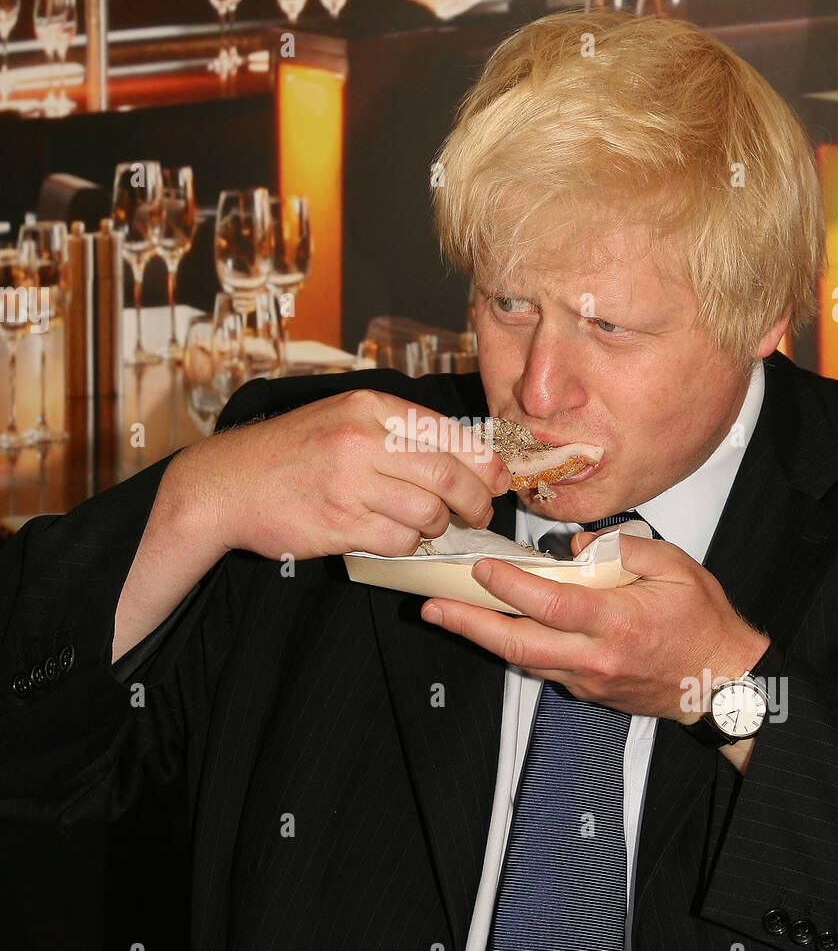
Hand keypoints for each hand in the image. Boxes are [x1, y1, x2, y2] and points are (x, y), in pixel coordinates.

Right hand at [184, 387, 511, 562]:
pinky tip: (397, 536)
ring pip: (429, 512)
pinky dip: (408, 545)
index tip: (498, 479)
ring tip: (430, 525)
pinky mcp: (339, 523)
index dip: (484, 462)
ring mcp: (349, 482)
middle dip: (475, 500)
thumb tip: (469, 459)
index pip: (449, 433)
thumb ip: (400, 432)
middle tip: (478, 512)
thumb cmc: (290, 453)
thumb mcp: (343, 419)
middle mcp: (361, 439)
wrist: (226, 483)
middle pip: (448, 474)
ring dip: (439, 525)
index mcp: (368, 406)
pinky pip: (400, 541)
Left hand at [420, 527, 768, 722]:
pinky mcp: (588, 690)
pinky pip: (542, 668)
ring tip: (448, 616)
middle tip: (432, 609)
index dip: (510, 587)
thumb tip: (581, 545)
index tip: (482, 568)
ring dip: (483, 639)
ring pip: (523, 661)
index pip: (550, 605)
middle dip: (469, 625)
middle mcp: (595, 657)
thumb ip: (626, 547)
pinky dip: (515, 648)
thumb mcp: (677, 567)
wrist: (723, 684)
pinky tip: (494, 631)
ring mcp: (589, 679)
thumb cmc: (704, 624)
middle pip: (518, 645)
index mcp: (616, 623)